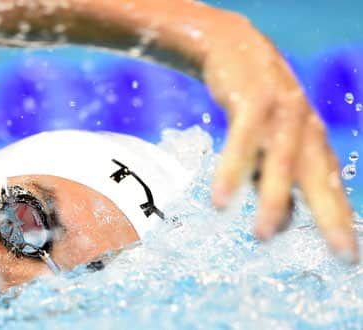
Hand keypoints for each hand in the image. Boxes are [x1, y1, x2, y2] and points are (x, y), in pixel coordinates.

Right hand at [202, 19, 358, 262]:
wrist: (231, 46)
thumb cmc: (250, 103)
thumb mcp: (267, 142)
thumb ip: (275, 180)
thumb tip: (285, 223)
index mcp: (311, 140)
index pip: (330, 186)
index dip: (339, 220)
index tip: (346, 256)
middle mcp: (305, 127)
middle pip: (320, 177)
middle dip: (332, 216)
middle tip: (340, 252)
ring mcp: (281, 111)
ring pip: (283, 162)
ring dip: (273, 200)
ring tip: (262, 236)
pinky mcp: (253, 100)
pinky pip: (243, 141)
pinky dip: (233, 170)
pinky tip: (221, 199)